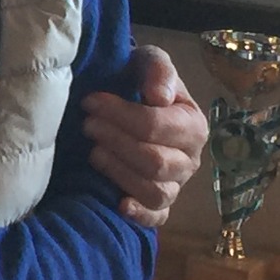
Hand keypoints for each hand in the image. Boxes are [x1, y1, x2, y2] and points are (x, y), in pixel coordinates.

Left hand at [80, 43, 207, 228]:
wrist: (127, 98)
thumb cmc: (139, 80)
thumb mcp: (149, 61)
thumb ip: (158, 69)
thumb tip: (159, 96)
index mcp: (192, 124)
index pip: (156, 126)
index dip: (120, 115)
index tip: (90, 102)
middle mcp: (190, 159)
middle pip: (155, 161)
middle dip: (116, 141)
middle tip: (87, 124)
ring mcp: (176, 185)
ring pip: (154, 191)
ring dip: (119, 171)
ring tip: (94, 152)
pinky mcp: (160, 205)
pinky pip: (157, 218)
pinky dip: (140, 215)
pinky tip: (119, 204)